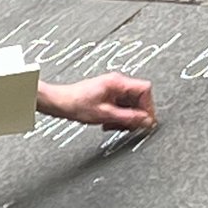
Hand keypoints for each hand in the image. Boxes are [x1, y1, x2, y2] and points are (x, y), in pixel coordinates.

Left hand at [37, 73, 155, 129]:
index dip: (148, 107)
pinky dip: (118, 117)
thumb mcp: (106, 114)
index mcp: (118, 82)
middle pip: (139, 99)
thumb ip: (128, 118)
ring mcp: (113, 88)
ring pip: (131, 105)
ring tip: (112, 125)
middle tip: (125, 126)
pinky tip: (108, 122)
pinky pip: (122, 106)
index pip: (145, 90)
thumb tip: (146, 121)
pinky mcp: (109, 95)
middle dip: (134, 115)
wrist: (59, 103)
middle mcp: (117, 82)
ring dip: (125, 118)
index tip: (143, 120)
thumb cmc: (76, 104)